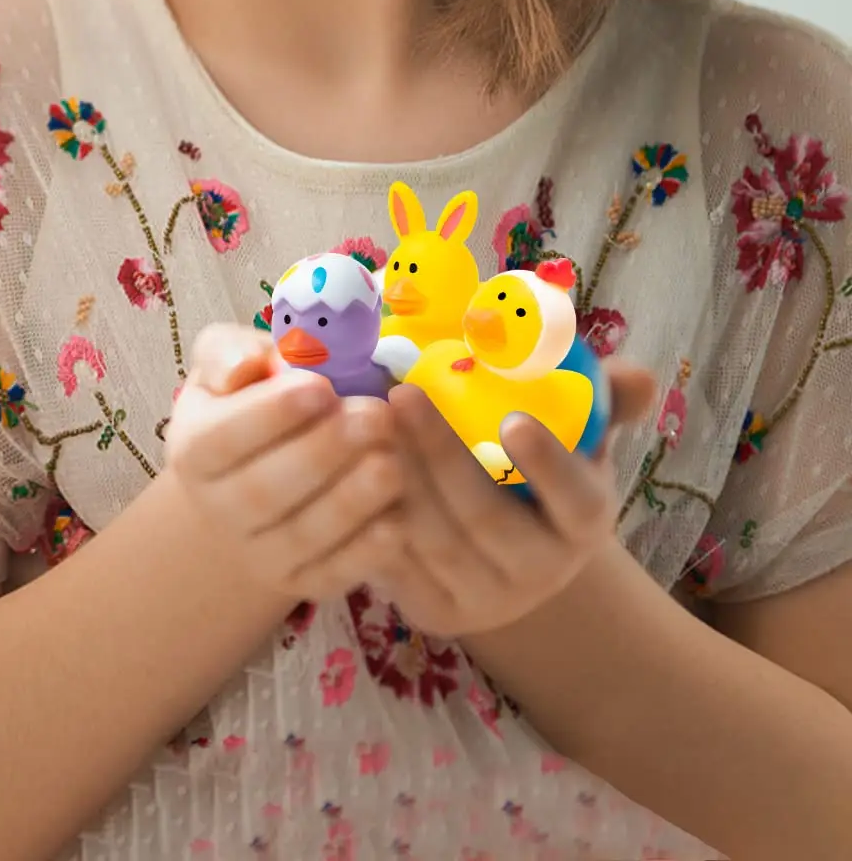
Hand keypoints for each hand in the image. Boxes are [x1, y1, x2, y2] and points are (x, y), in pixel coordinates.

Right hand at [164, 323, 403, 603]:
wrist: (242, 493)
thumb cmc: (243, 409)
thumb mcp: (224, 367)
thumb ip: (229, 353)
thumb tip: (246, 366)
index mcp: (193, 449)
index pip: (222, 437)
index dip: (270, 414)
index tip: (321, 386)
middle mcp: (217, 509)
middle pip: (264, 490)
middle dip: (325, 452)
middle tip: (376, 415)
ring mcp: (258, 555)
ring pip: (304, 535)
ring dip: (353, 499)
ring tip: (393, 459)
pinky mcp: (301, 585)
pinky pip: (334, 574)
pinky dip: (367, 550)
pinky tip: (398, 515)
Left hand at [368, 359, 657, 638]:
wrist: (502, 555)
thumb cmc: (534, 474)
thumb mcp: (574, 437)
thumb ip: (602, 400)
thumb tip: (640, 375)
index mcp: (584, 522)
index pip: (577, 501)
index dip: (549, 466)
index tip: (514, 421)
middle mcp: (541, 571)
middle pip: (486, 517)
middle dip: (440, 454)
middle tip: (403, 394)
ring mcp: (487, 599)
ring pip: (434, 540)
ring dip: (397, 478)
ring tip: (368, 422)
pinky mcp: (435, 612)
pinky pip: (396, 566)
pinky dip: (370, 516)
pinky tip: (349, 468)